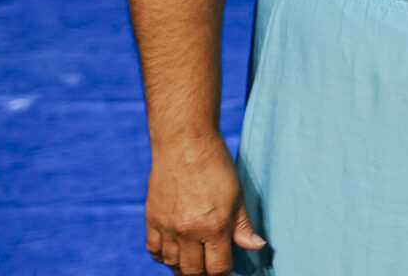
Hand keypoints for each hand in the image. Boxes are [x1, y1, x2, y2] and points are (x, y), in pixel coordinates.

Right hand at [145, 136, 264, 273]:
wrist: (184, 144)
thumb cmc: (215, 165)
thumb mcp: (237, 195)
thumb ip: (243, 226)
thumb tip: (256, 246)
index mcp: (213, 226)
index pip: (218, 267)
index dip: (224, 272)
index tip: (226, 268)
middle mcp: (188, 231)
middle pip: (193, 271)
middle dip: (204, 274)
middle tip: (210, 267)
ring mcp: (167, 227)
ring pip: (172, 264)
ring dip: (183, 267)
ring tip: (193, 262)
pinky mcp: (151, 220)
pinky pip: (154, 251)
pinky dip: (163, 257)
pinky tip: (173, 252)